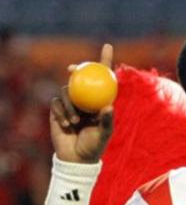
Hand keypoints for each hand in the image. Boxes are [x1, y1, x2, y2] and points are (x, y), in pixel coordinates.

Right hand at [51, 44, 114, 163]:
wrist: (76, 158)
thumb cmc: (94, 146)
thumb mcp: (104, 133)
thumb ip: (107, 120)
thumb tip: (109, 105)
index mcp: (100, 100)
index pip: (104, 77)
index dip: (105, 60)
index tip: (107, 45)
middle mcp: (86, 99)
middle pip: (80, 77)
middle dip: (76, 69)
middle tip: (71, 68)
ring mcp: (71, 104)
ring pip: (67, 91)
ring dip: (70, 105)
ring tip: (75, 121)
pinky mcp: (58, 110)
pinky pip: (56, 103)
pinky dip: (61, 112)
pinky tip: (67, 124)